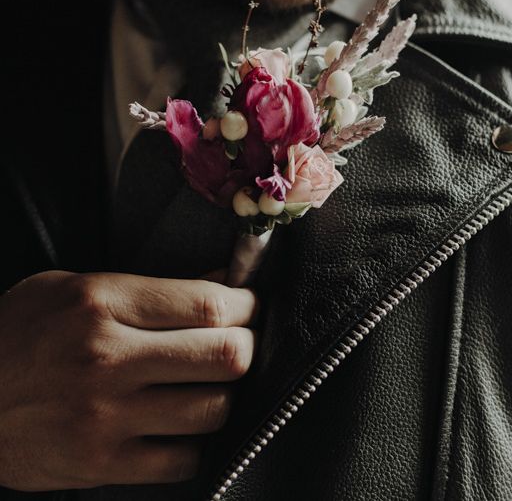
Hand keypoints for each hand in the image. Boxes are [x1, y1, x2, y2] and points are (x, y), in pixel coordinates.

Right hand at [0, 269, 258, 491]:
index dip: (247, 305)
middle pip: (226, 357)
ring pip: (214, 410)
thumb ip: (150, 288)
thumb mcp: (75, 287)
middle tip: (237, 344)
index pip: (209, 304)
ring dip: (225, 396)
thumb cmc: (18, 334)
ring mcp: (105, 417)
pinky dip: (195, 443)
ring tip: (210, 385)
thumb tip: (222, 286)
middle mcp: (108, 360)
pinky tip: (182, 425)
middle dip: (247, 348)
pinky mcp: (99, 464)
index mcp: (104, 304)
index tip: (249, 307)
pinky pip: (183, 461)